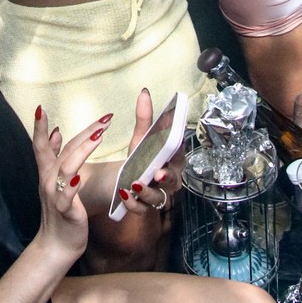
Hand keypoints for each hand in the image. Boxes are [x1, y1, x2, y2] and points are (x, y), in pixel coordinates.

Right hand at [32, 109, 113, 261]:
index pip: (41, 145)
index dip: (39, 127)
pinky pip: (67, 196)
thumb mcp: (55, 181)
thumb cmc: (60, 211)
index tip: (40, 107)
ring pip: (66, 167)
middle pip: (64, 151)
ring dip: (82, 150)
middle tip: (106, 119)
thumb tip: (55, 131)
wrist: (56, 245)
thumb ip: (54, 156)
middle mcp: (48, 180)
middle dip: (84, 133)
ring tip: (100, 137)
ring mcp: (55, 195)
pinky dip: (72, 185)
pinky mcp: (65, 211)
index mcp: (47, 172)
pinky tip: (80, 176)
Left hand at [115, 88, 183, 216]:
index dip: (177, 153)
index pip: (178, 155)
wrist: (125, 179)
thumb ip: (144, 118)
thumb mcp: (141, 138)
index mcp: (172, 160)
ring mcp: (157, 195)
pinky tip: (123, 195)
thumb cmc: (141, 158)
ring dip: (147, 192)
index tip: (174, 147)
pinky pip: (141, 210)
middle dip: (166, 178)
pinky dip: (133, 204)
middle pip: (173, 181)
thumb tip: (144, 92)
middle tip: (158, 173)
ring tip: (134, 184)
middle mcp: (168, 180)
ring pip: (158, 198)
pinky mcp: (143, 207)